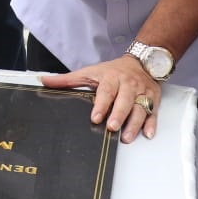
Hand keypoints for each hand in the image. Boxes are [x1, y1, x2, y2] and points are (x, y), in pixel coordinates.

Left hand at [41, 55, 159, 143]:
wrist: (142, 61)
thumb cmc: (113, 70)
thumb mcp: (90, 72)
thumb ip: (67, 80)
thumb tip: (44, 81)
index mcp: (112, 78)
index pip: (106, 92)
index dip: (101, 104)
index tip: (95, 117)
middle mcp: (128, 85)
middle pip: (124, 101)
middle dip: (119, 115)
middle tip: (112, 128)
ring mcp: (142, 93)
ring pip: (140, 108)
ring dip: (134, 124)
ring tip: (127, 137)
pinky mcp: (154, 99)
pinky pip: (153, 112)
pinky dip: (152, 124)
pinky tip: (148, 133)